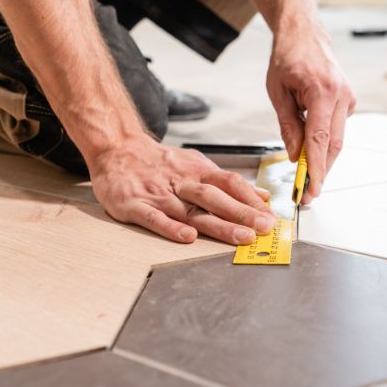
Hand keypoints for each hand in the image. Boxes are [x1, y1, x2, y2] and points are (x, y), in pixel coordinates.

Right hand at [90, 134, 274, 244]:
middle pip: (216, 197)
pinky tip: (187, 237)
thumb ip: (227, 183)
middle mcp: (182, 182)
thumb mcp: (196, 165)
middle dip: (242, 213)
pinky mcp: (135, 205)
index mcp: (198, 171)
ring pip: (191, 210)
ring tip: (240, 237)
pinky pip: (155, 218)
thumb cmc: (159, 162)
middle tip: (263, 228)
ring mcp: (159, 194)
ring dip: (218, 224)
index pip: (230, 183)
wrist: (116, 148)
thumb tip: (261, 196)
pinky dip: (171, 227)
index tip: (270, 216)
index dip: (251, 200)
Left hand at [266, 22, 355, 204]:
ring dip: (323, 158)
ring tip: (306, 176)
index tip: (312, 189)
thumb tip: (295, 155)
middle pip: (334, 145)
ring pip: (337, 139)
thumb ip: (288, 126)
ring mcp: (348, 98)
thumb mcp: (277, 92)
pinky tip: (311, 142)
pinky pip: (336, 128)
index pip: (320, 140)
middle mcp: (341, 95)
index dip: (317, 169)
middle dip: (321, 172)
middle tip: (307, 193)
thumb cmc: (288, 58)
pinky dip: (324, 140)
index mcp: (322, 92)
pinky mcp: (349, 101)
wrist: (305, 34)